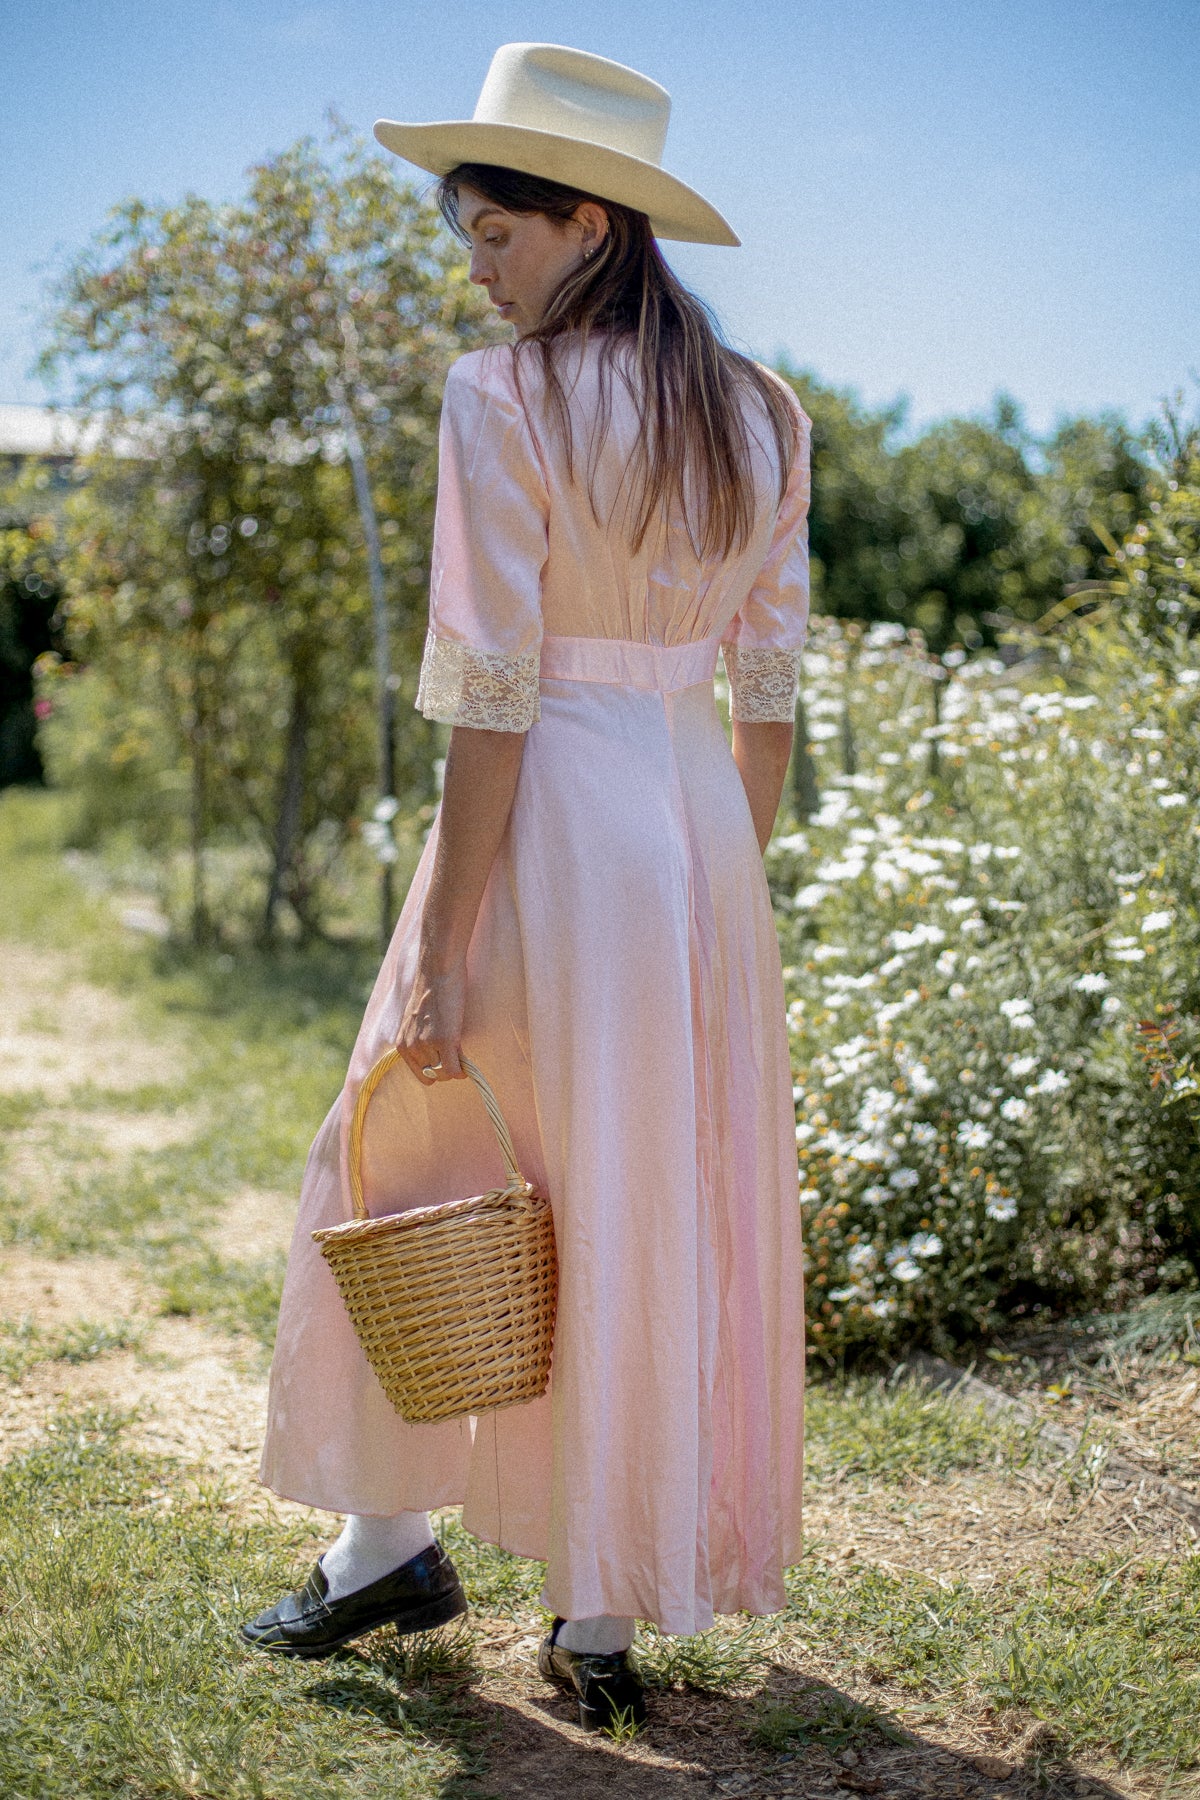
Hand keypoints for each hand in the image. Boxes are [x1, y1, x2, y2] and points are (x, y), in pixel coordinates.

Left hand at [396, 957, 466, 1082]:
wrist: (438, 970)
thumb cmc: (432, 991)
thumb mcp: (418, 1022)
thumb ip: (421, 1041)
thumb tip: (438, 1061)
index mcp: (402, 1044)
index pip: (421, 1074)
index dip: (436, 1070)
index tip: (446, 1060)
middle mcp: (411, 1047)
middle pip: (434, 1076)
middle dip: (447, 1068)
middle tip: (456, 1053)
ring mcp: (427, 1044)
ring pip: (445, 1074)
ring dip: (456, 1066)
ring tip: (459, 1049)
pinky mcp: (444, 1040)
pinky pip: (454, 1070)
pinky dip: (462, 1070)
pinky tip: (466, 1062)